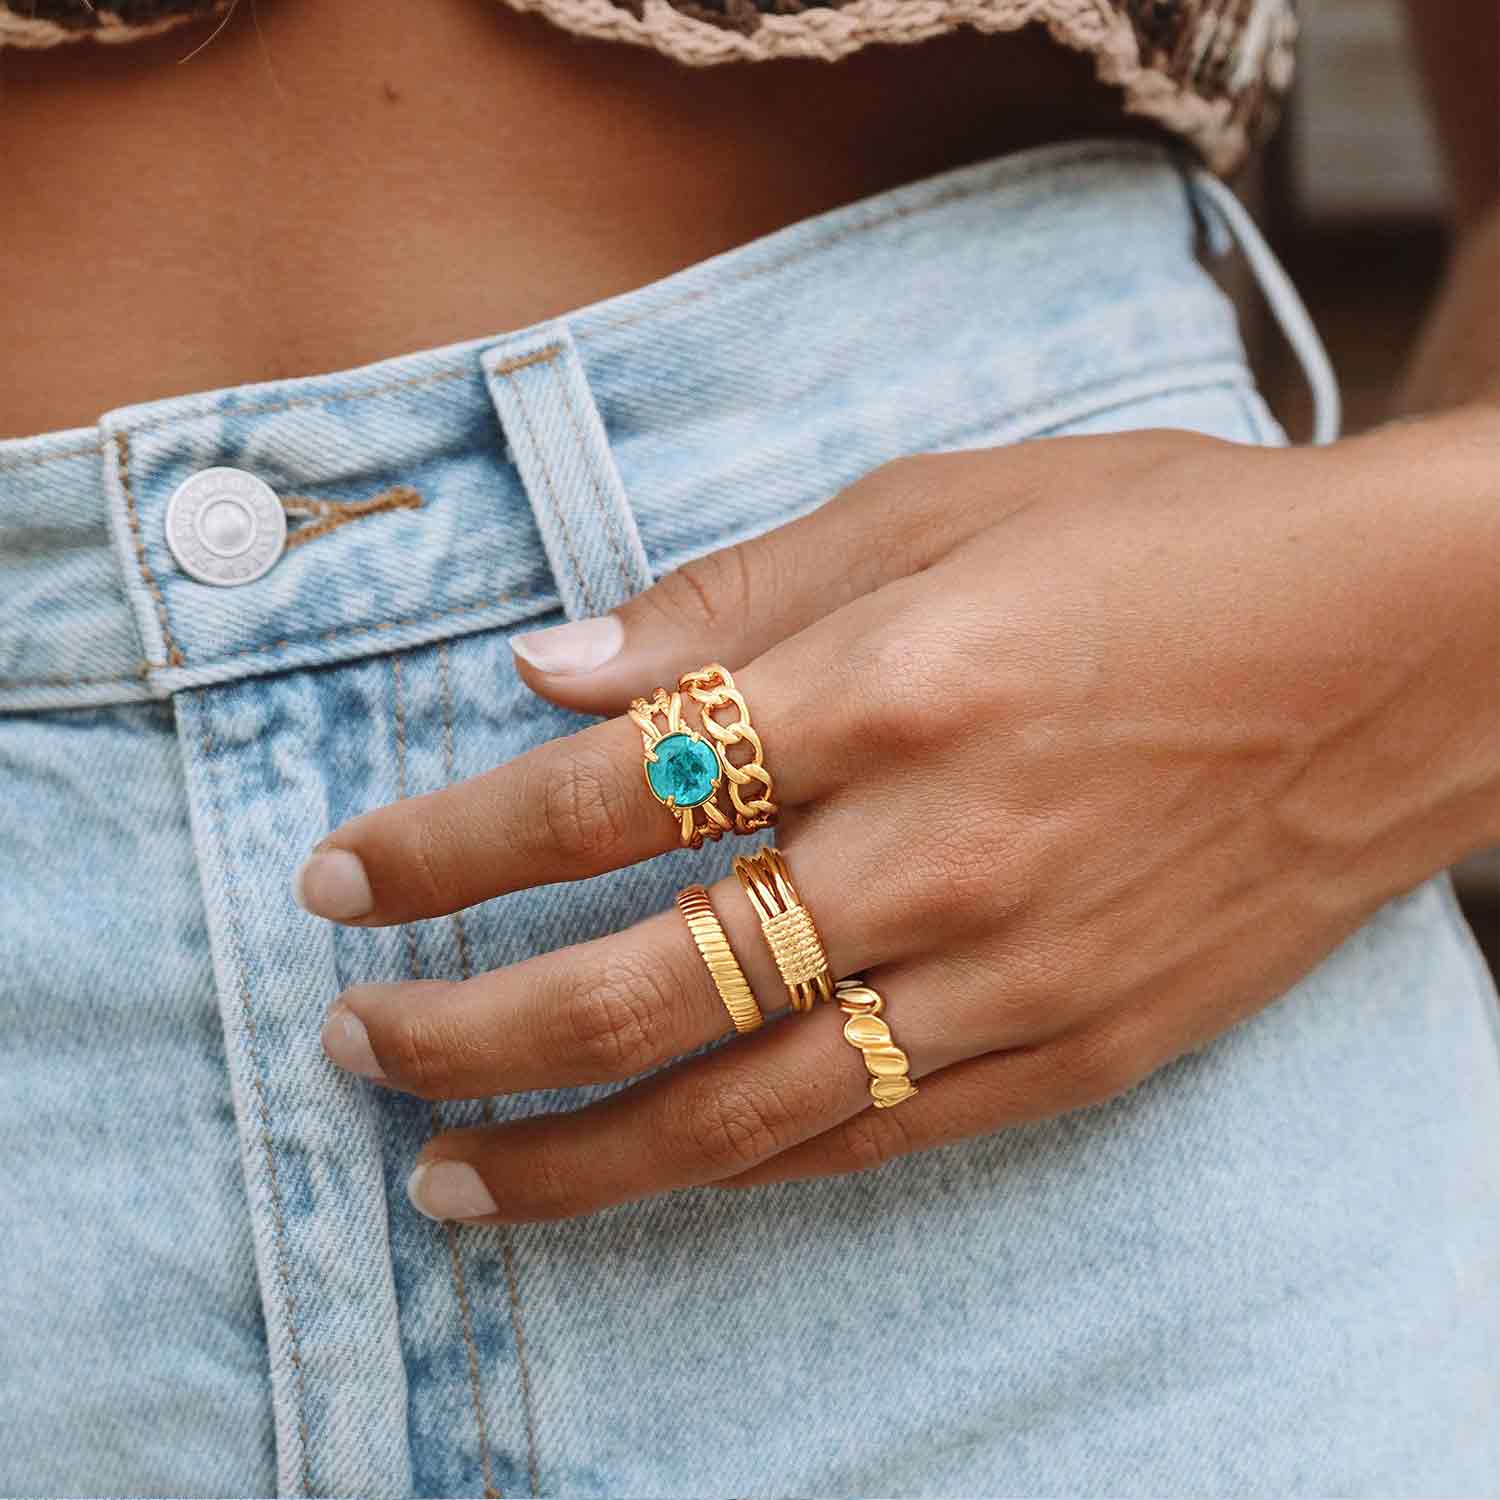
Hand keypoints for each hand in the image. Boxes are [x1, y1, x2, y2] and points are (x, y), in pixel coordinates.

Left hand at [296, 424, 1477, 1222]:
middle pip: (643, 979)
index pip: (604, 794)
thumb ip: (737, 598)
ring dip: (570, 1158)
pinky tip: (646, 1175)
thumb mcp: (948, 504)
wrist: (1407, 652)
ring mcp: (1012, 971)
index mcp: (895, 684)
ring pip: (741, 1109)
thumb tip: (554, 670)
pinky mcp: (1080, 1050)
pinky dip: (737, 1163)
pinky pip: (874, 1137)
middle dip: (465, 1028)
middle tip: (355, 1041)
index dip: (447, 844)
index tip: (345, 874)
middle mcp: (938, 848)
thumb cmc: (1172, 543)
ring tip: (448, 1182)